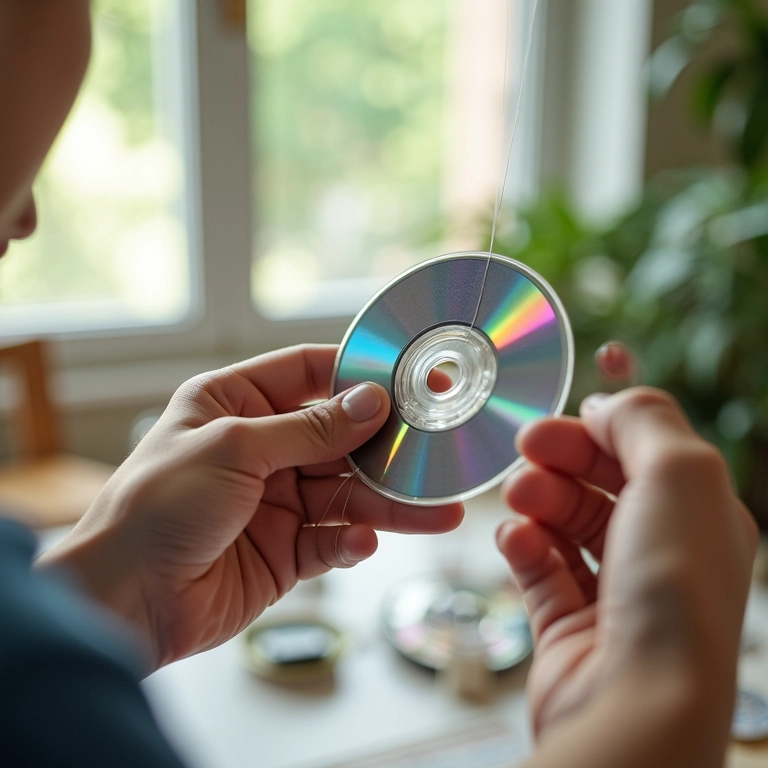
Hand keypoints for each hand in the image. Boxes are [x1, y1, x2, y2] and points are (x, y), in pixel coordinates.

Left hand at [42, 345, 463, 668]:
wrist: (124, 600)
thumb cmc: (156, 506)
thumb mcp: (233, 449)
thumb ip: (309, 429)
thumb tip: (371, 401)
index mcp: (235, 405)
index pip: (308, 373)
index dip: (357, 375)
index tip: (409, 380)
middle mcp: (260, 449)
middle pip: (340, 439)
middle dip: (386, 450)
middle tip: (436, 455)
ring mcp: (275, 501)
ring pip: (347, 494)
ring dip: (389, 504)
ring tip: (436, 513)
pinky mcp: (284, 550)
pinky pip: (332, 541)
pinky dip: (352, 542)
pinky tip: (365, 542)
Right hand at [497, 389, 756, 763]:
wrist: (639, 695)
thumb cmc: (674, 585)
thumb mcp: (679, 470)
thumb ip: (644, 418)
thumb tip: (606, 404)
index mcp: (700, 517)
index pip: (646, 454)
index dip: (604, 426)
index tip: (563, 410)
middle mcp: (660, 553)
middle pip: (600, 483)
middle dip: (561, 458)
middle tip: (526, 446)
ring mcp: (613, 591)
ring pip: (564, 522)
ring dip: (538, 498)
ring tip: (519, 495)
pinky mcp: (568, 623)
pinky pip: (539, 568)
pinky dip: (523, 545)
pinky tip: (517, 537)